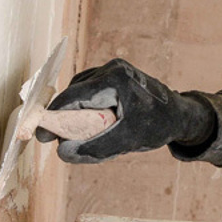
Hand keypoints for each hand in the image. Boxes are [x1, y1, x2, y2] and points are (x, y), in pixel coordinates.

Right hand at [37, 58, 215, 163]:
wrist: (181, 116)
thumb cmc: (158, 126)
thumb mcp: (127, 140)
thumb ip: (95, 147)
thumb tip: (62, 152)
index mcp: (114, 78)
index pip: (73, 96)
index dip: (53, 117)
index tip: (41, 136)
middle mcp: (111, 69)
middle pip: (74, 95)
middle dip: (66, 120)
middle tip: (60, 142)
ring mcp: (112, 71)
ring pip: (80, 96)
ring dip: (78, 117)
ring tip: (88, 137)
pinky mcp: (112, 78)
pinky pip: (89, 95)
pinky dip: (87, 112)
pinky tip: (98, 128)